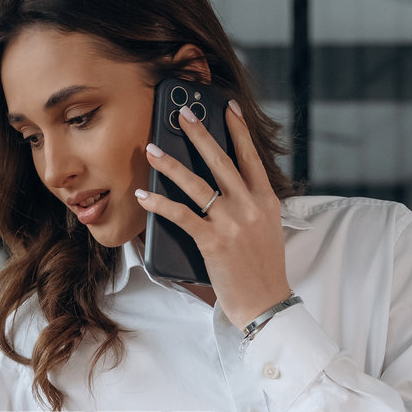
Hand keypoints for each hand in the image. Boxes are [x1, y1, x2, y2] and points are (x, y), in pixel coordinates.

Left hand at [134, 98, 293, 330]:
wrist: (266, 303)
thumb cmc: (263, 269)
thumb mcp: (267, 230)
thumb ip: (251, 206)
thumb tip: (225, 190)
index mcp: (266, 201)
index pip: (251, 157)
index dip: (239, 131)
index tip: (227, 108)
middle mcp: (250, 207)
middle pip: (221, 161)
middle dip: (199, 134)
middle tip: (181, 113)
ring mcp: (231, 223)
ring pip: (197, 184)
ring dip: (171, 164)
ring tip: (153, 149)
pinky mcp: (212, 242)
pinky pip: (181, 215)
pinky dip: (160, 204)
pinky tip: (144, 195)